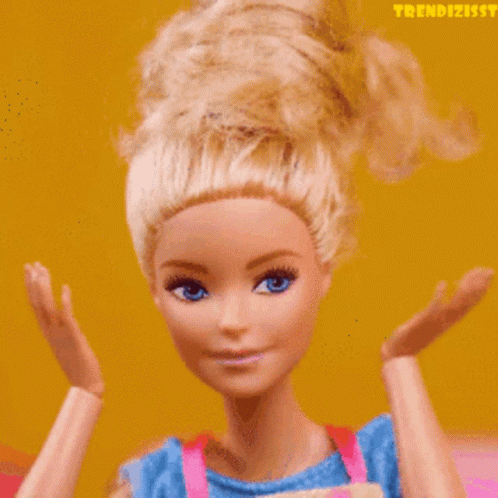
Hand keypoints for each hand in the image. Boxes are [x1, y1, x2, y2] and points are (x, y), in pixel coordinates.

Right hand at [24, 261, 104, 397]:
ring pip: (47, 307)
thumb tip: (65, 320)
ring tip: (42, 269)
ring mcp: (60, 335)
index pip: (35, 306)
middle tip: (31, 263)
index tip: (30, 271)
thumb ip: (64, 332)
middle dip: (34, 282)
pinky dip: (65, 301)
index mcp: (48, 333)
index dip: (31, 288)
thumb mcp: (68, 345)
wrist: (86, 386)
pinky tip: (65, 287)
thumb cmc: (80, 366)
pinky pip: (67, 316)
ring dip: (44, 287)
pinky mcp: (74, 337)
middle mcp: (50, 332)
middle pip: (37, 303)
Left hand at [381, 267, 494, 361]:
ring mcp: (436, 321)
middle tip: (488, 270)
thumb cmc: (414, 335)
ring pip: (456, 304)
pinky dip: (440, 295)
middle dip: (478, 286)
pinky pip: (434, 308)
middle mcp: (446, 321)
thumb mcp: (430, 318)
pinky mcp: (423, 321)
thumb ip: (440, 306)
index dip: (479, 288)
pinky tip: (443, 282)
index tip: (486, 273)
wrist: (401, 352)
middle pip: (467, 302)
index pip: (469, 302)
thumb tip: (445, 286)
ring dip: (466, 289)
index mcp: (449, 320)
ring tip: (474, 273)